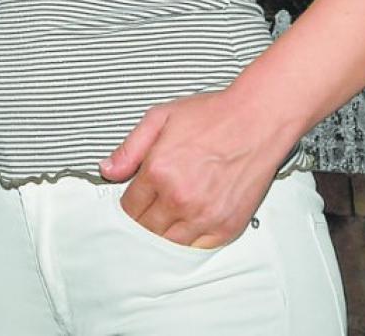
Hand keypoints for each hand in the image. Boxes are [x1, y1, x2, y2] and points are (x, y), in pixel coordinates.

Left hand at [98, 87, 290, 248]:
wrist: (257, 119)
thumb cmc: (213, 116)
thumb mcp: (161, 117)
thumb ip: (130, 148)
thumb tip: (106, 170)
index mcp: (159, 171)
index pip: (129, 208)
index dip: (129, 205)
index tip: (135, 200)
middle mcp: (180, 198)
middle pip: (146, 230)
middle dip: (144, 220)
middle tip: (151, 208)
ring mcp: (204, 216)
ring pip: (169, 244)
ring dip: (164, 234)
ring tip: (169, 217)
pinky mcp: (227, 226)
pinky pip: (197, 249)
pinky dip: (189, 242)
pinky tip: (189, 226)